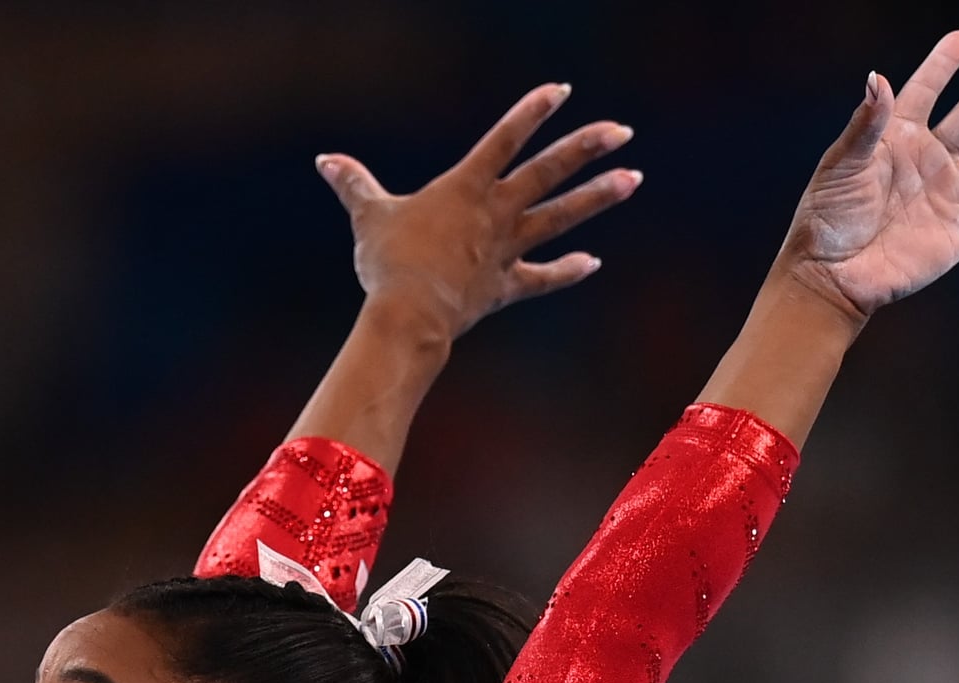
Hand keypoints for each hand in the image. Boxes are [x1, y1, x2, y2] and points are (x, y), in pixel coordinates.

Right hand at [315, 84, 640, 339]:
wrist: (408, 315)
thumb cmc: (388, 263)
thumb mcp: (368, 216)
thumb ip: (353, 184)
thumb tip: (326, 160)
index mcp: (465, 187)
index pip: (504, 138)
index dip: (532, 112)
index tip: (562, 91)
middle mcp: (493, 212)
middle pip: (548, 172)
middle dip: (586, 149)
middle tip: (622, 132)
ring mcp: (505, 249)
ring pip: (560, 217)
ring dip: (597, 198)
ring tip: (632, 179)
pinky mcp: (506, 286)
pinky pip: (543, 278)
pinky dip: (566, 271)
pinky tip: (593, 262)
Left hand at [779, 31, 958, 323]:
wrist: (831, 276)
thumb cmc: (826, 218)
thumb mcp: (841, 165)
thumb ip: (865, 124)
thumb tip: (878, 77)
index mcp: (899, 138)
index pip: (925, 92)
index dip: (943, 66)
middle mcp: (930, 161)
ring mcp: (948, 197)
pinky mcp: (958, 234)